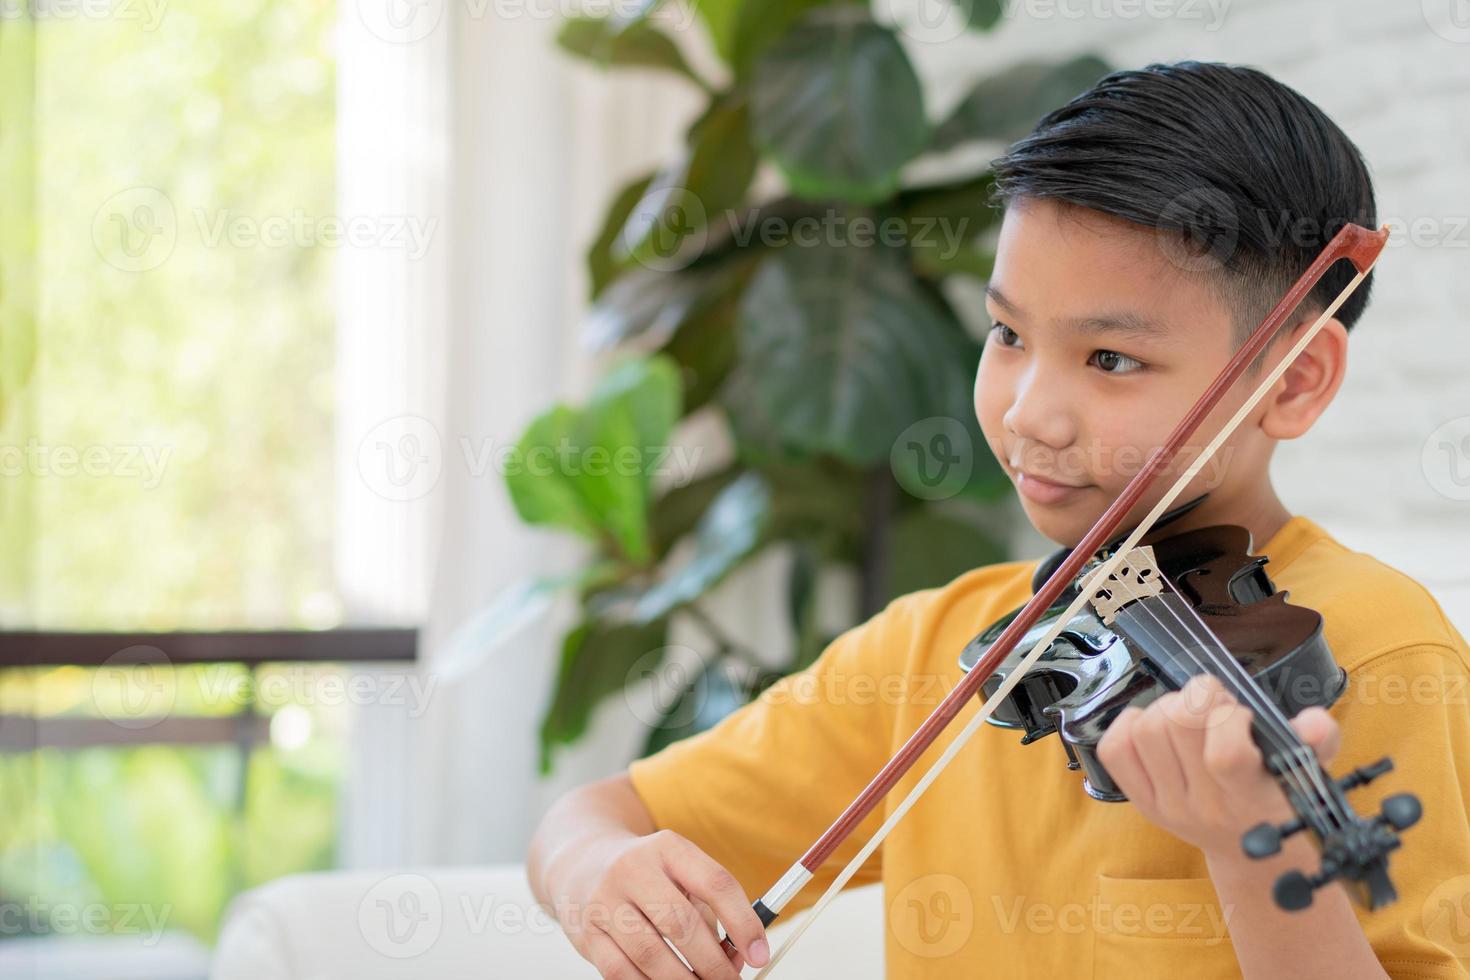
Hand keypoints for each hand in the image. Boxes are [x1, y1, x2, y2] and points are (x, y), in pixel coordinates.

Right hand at [545, 828, 769, 978]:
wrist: (580, 863)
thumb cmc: (647, 876)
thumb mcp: (680, 874)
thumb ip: (711, 912)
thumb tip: (736, 959)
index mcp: (668, 848)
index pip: (715, 883)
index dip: (743, 923)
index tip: (760, 954)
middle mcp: (633, 869)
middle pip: (681, 924)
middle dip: (713, 964)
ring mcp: (604, 901)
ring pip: (651, 955)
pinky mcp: (586, 933)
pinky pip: (621, 972)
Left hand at [1096, 674, 1340, 860]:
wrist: (1255, 856)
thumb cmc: (1281, 800)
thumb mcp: (1308, 771)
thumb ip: (1318, 742)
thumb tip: (1316, 722)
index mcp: (1249, 800)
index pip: (1224, 754)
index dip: (1230, 718)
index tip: (1244, 716)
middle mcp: (1203, 806)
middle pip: (1175, 727)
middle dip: (1197, 699)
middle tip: (1216, 706)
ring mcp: (1166, 805)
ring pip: (1146, 731)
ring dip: (1168, 707)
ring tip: (1192, 716)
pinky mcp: (1141, 801)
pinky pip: (1114, 750)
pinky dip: (1130, 724)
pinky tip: (1159, 726)